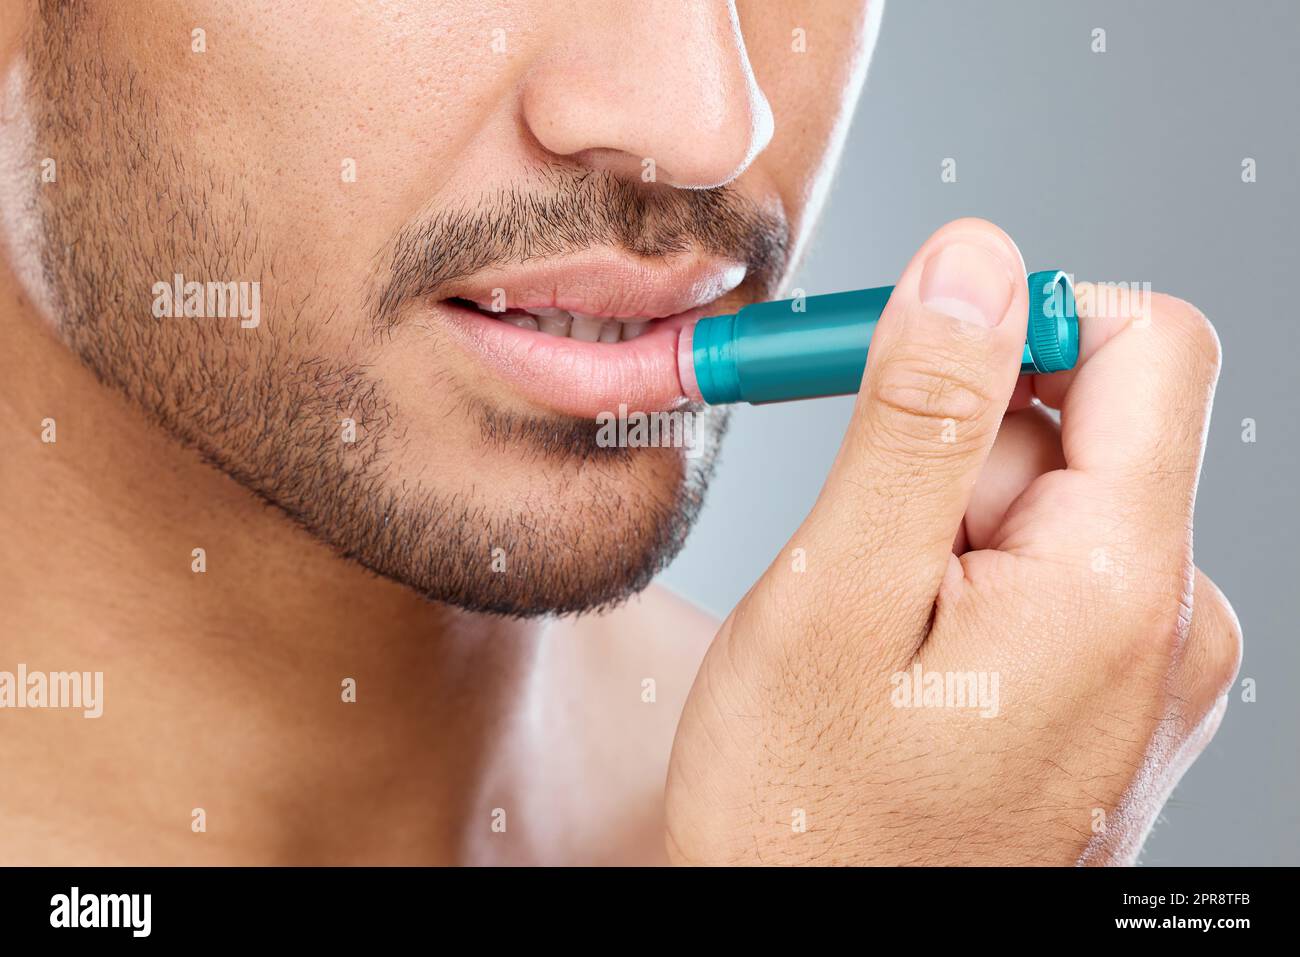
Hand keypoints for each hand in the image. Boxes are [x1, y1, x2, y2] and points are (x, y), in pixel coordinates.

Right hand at [665, 218, 1240, 865]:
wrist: (815, 953)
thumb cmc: (807, 818)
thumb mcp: (838, 595)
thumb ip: (920, 415)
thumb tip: (977, 261)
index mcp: (1123, 589)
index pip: (1148, 346)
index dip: (1024, 317)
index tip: (914, 362)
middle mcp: (1171, 627)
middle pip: (1077, 431)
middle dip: (951, 458)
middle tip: (855, 559)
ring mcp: (1146, 672)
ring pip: (1045, 506)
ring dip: (944, 533)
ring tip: (873, 635)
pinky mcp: (1109, 697)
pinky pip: (1044, 577)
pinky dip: (961, 584)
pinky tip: (903, 663)